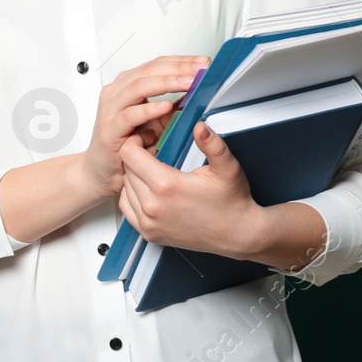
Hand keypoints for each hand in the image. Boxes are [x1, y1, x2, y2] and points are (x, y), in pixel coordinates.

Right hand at [79, 55, 209, 198]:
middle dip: (178, 68)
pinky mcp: (110, 129)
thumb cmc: (126, 142)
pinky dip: (149, 109)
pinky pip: (130, 115)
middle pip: (149, 71)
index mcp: (128, 84)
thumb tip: (199, 94)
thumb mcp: (155, 120)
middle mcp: (117, 92)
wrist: (102, 168)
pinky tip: (166, 106)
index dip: (181, 61)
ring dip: (166, 83)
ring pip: (138, 87)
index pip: (157, 64)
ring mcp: (111, 109)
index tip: (204, 63)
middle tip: (200, 69)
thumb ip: (172, 106)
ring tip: (189, 83)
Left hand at [116, 117, 265, 258]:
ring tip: (154, 172)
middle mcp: (152, 206)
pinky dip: (133, 196)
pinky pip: (127, 208)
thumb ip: (212, 144)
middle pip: (126, 170)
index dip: (136, 142)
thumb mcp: (227, 168)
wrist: (236, 235)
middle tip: (154, 155)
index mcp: (166, 185)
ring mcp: (149, 223)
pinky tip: (149, 191)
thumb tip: (199, 126)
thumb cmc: (232, 201)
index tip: (149, 141)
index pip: (128, 154)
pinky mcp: (149, 234)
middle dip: (136, 158)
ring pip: (124, 188)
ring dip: (134, 177)